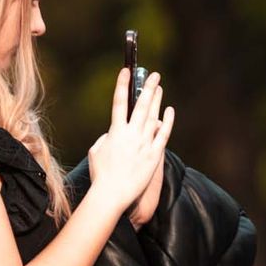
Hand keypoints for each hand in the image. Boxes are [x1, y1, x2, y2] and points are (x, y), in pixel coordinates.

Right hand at [89, 68, 172, 220]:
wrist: (112, 194)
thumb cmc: (101, 174)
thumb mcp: (96, 151)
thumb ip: (106, 137)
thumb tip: (117, 133)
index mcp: (115, 132)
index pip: (118, 103)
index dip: (122, 85)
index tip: (126, 71)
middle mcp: (131, 135)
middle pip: (141, 106)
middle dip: (147, 88)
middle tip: (153, 74)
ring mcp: (144, 144)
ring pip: (153, 117)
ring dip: (156, 100)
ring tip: (159, 87)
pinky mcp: (154, 155)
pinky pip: (163, 134)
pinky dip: (166, 122)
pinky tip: (169, 111)